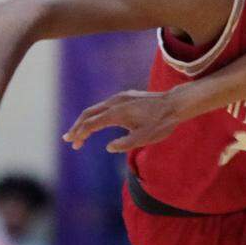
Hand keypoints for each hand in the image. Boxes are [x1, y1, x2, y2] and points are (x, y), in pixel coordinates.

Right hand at [62, 90, 177, 151]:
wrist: (176, 104)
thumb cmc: (161, 123)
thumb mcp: (144, 138)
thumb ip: (125, 144)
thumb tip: (108, 148)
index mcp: (116, 113)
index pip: (91, 124)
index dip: (80, 134)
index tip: (73, 144)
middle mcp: (115, 102)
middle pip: (88, 114)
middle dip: (77, 127)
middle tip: (69, 139)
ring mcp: (120, 97)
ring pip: (97, 108)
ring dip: (87, 121)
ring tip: (81, 133)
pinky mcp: (126, 96)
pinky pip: (106, 105)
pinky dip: (97, 115)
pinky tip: (99, 123)